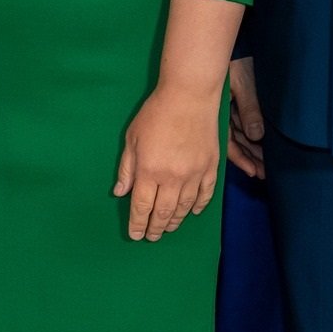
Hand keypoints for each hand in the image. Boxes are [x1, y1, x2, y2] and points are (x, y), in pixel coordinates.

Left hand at [114, 84, 220, 240]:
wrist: (189, 95)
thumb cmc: (156, 113)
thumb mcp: (132, 138)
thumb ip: (127, 168)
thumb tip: (120, 193)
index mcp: (150, 171)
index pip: (142, 207)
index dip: (137, 224)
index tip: (135, 235)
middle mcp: (173, 178)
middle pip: (163, 212)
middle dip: (155, 228)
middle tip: (151, 236)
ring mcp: (195, 174)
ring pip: (185, 208)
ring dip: (176, 221)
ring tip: (168, 228)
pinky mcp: (211, 167)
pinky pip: (206, 195)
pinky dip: (199, 207)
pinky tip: (193, 212)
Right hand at [226, 57, 264, 178]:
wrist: (231, 44)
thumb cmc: (235, 62)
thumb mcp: (242, 83)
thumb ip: (249, 109)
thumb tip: (256, 136)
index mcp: (218, 113)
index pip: (229, 143)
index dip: (241, 158)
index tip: (253, 172)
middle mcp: (222, 114)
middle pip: (236, 142)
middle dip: (250, 158)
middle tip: (264, 173)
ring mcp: (229, 110)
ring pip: (240, 135)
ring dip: (252, 149)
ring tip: (266, 165)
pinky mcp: (236, 104)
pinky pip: (242, 125)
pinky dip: (251, 136)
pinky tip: (260, 145)